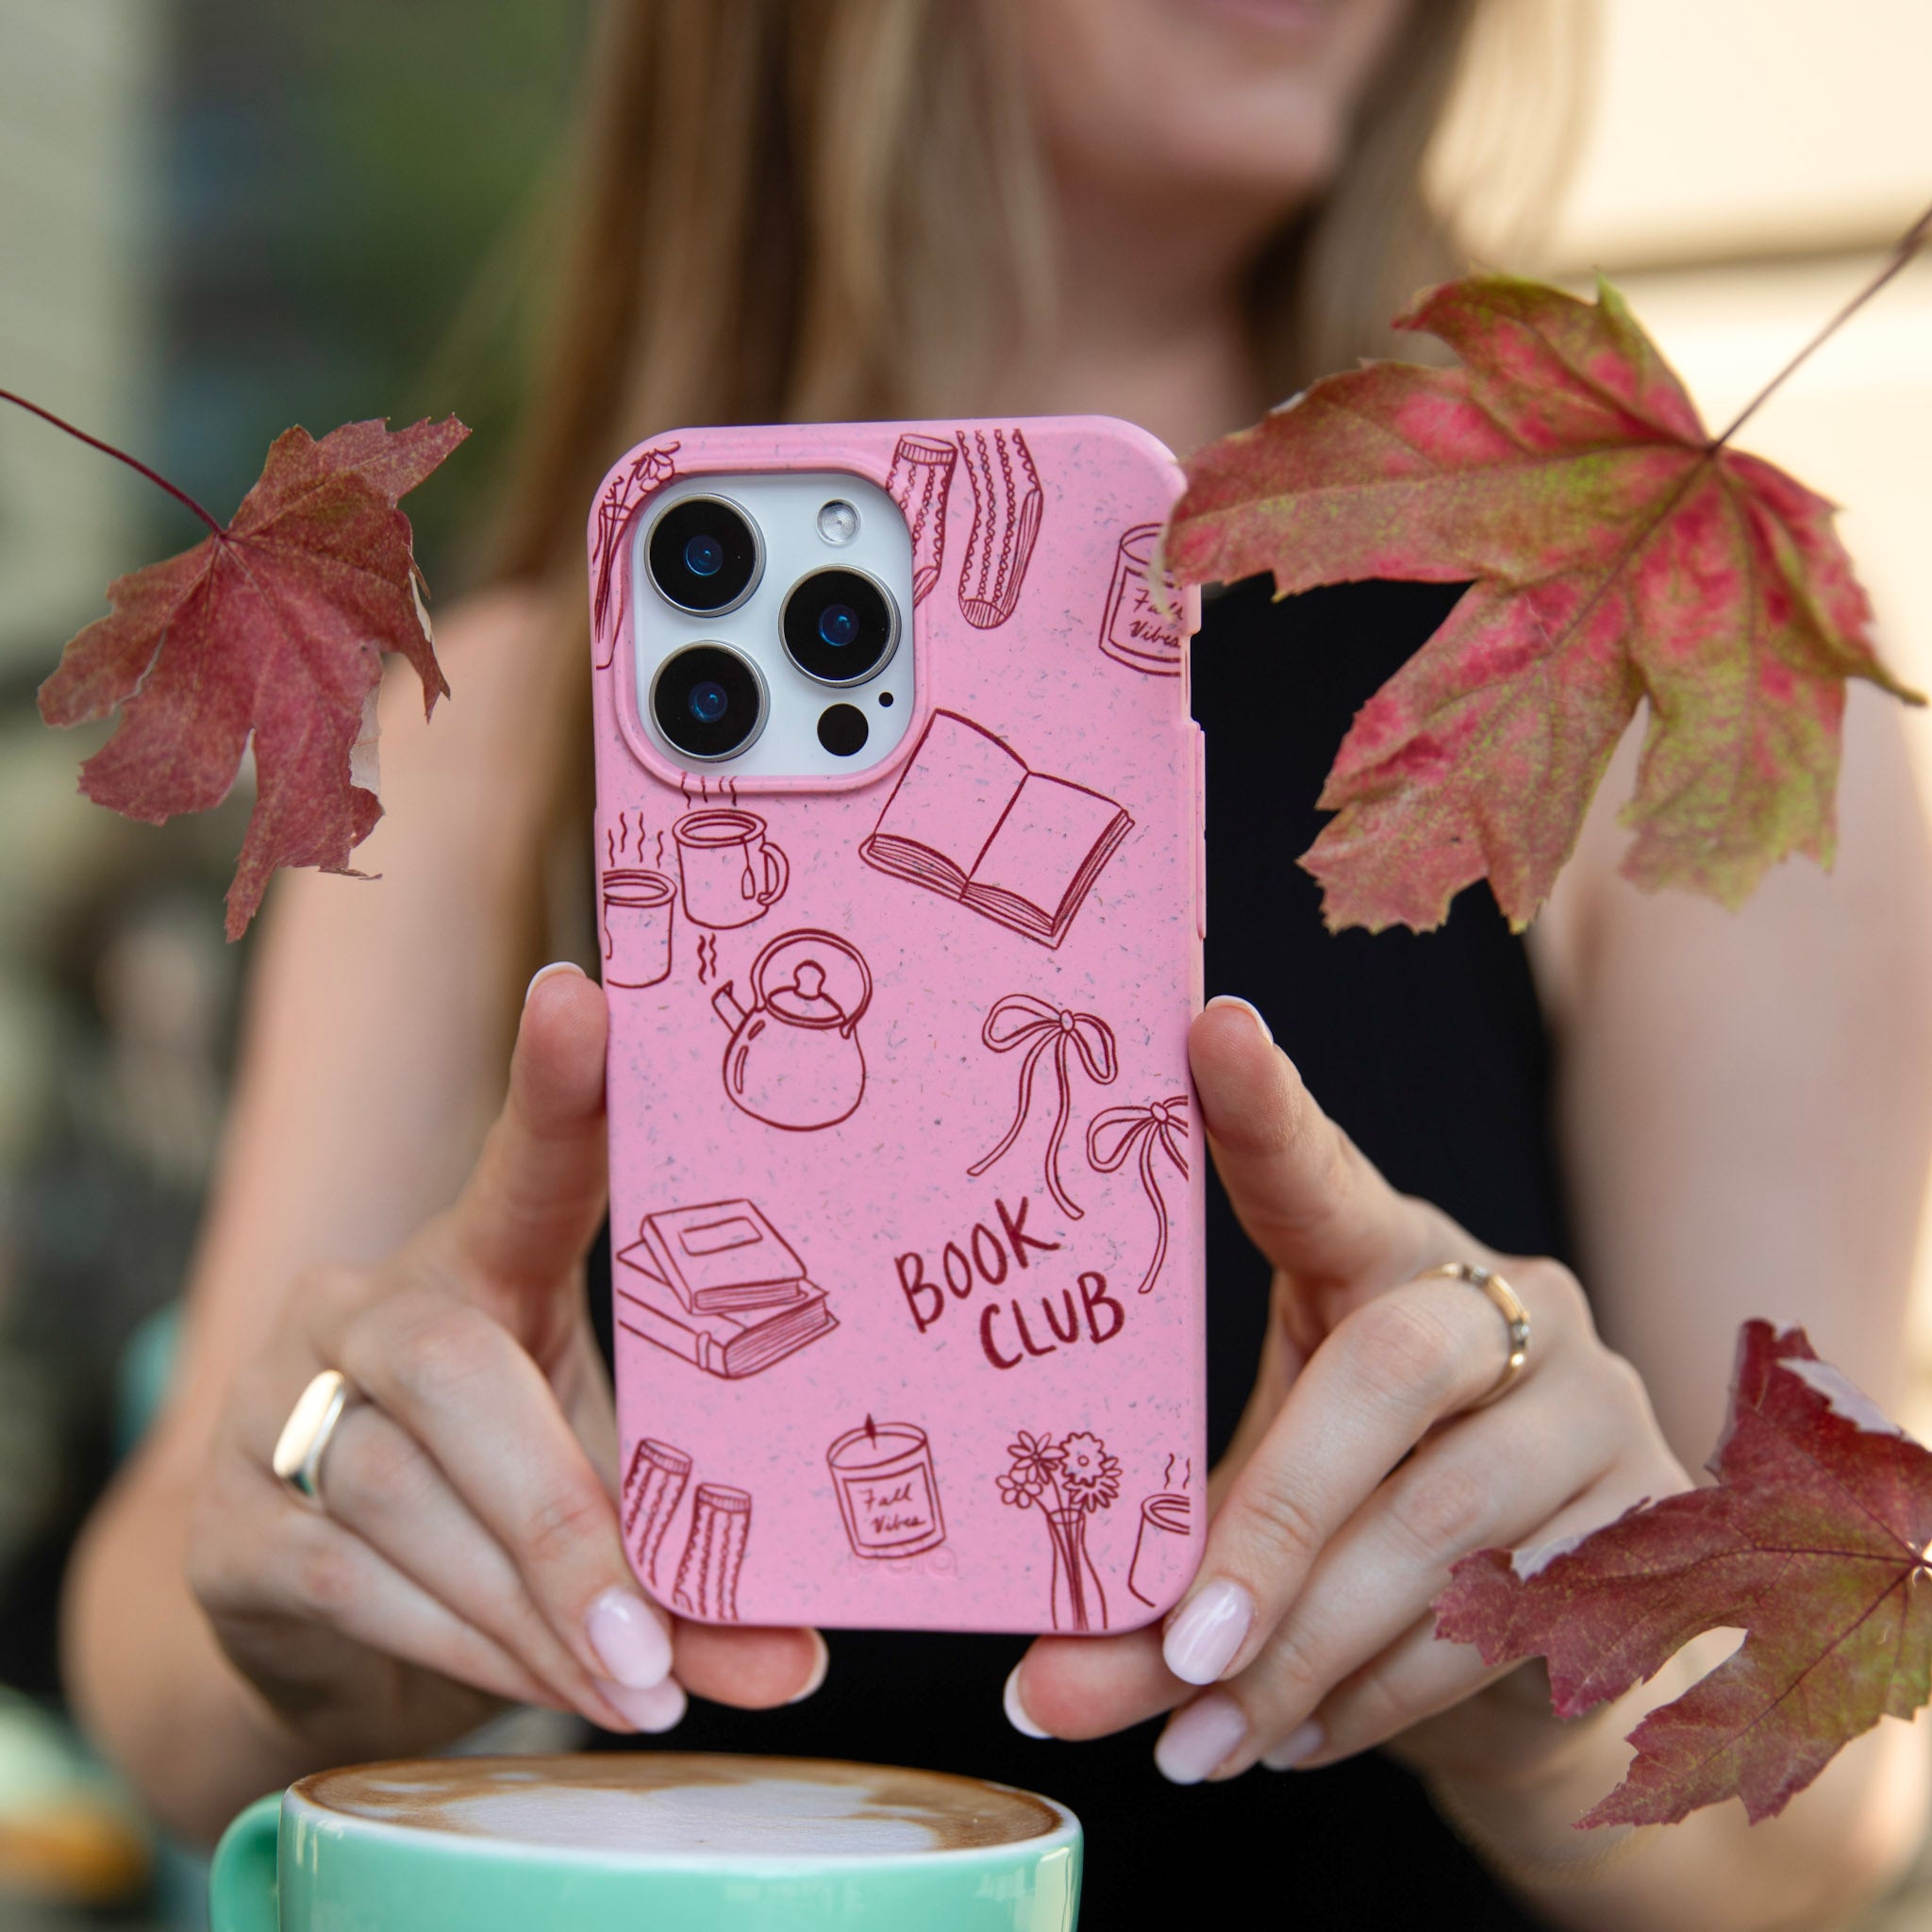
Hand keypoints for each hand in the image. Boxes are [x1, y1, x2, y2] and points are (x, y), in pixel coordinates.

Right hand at [187, 964, 821, 1757]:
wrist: (331, 1624)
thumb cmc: (507, 1505)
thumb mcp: (603, 1494)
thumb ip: (691, 1563)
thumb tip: (799, 1659)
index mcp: (481, 1264)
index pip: (522, 1167)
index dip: (557, 1090)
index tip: (585, 1000)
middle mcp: (363, 1307)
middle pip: (450, 1369)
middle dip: (566, 1520)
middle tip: (657, 1641)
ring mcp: (271, 1406)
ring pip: (402, 1495)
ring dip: (531, 1611)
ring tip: (633, 1688)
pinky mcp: (222, 1529)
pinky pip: (345, 1581)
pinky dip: (458, 1648)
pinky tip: (535, 1683)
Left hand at [1008, 997, 1688, 1788]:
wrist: (1539, 1637)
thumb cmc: (1358, 1514)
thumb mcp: (1257, 1505)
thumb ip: (1159, 1582)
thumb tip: (1037, 1692)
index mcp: (1380, 1252)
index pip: (1316, 1170)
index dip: (1262, 1108)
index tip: (1206, 1025)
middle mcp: (1501, 1296)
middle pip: (1391, 1367)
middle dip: (1276, 1521)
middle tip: (1177, 1643)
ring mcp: (1594, 1398)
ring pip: (1451, 1518)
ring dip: (1313, 1649)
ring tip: (1203, 1734)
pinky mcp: (1654, 1515)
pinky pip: (1510, 1612)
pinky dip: (1386, 1695)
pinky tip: (1299, 1735)